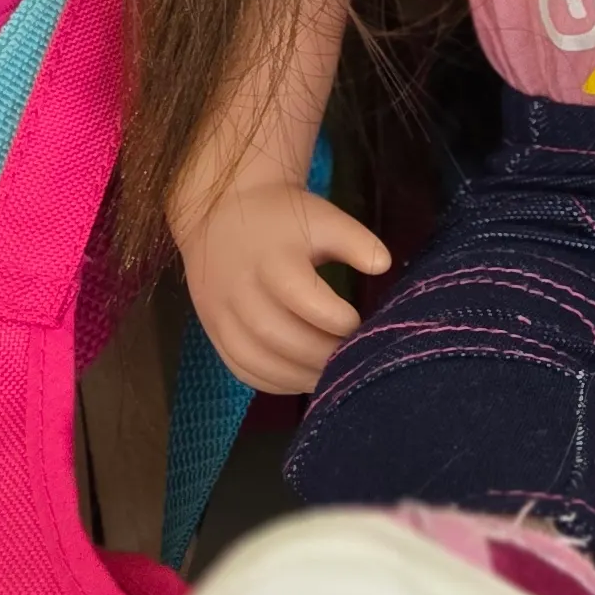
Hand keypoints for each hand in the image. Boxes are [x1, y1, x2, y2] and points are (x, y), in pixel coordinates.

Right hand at [174, 176, 393, 393]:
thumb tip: (383, 265)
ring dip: (295, 376)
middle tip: (351, 359)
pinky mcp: (212, 329)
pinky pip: (238, 367)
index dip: (334, 317)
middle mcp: (238, 288)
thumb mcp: (324, 217)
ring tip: (331, 376)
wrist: (221, 212)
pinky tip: (301, 380)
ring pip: (253, 358)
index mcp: (270, 257)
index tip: (359, 323)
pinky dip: (271, 382)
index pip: (300, 296)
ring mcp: (219, 312)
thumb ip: (356, 240)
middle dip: (318, 354)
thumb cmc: (283, 218)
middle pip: (274, 334)